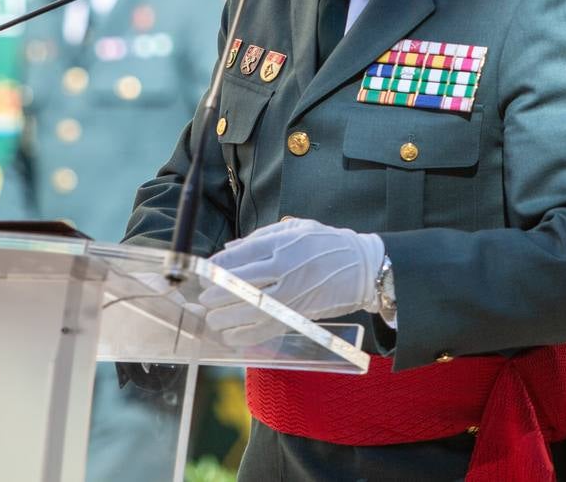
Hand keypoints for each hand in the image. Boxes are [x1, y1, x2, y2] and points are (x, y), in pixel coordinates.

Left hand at [198, 218, 384, 346]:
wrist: (362, 268)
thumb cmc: (326, 243)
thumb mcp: (295, 228)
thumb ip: (260, 238)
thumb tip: (229, 249)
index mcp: (283, 245)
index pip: (242, 256)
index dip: (218, 266)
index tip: (204, 272)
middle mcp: (286, 271)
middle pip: (243, 285)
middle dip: (218, 295)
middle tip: (203, 299)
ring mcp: (293, 296)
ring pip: (252, 312)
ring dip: (227, 319)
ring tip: (212, 319)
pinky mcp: (299, 315)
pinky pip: (269, 329)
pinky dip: (248, 336)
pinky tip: (232, 337)